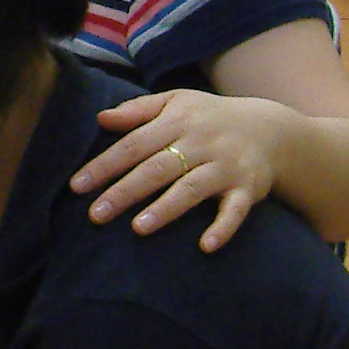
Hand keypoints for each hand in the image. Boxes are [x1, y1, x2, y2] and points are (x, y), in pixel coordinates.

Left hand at [72, 90, 283, 247]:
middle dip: (125, 191)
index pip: (134, 145)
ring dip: (166, 209)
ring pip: (192, 188)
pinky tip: (205, 245)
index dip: (105, 165)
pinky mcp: (248, 188)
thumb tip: (100, 118)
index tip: (77, 187)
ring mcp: (226, 166)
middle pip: (157, 168)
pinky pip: (236, 210)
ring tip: (138, 228)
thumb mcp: (176, 102)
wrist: (270, 128)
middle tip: (96, 214)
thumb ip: (138, 110)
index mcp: (177, 121)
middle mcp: (201, 142)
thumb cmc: (210, 117)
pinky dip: (223, 228)